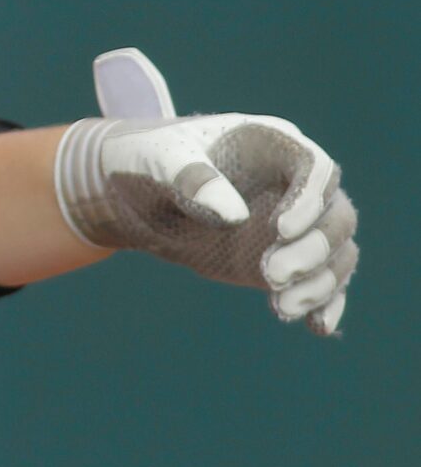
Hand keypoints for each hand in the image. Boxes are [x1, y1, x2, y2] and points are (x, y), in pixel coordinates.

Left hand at [53, 48, 356, 334]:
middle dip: (313, 249)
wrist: (130, 192)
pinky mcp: (287, 256)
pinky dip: (325, 302)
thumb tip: (235, 216)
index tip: (278, 230)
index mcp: (268, 141)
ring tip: (281, 308)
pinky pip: (324, 279)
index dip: (308, 199)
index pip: (314, 166)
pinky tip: (316, 325)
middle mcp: (292, 181)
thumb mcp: (156, 158)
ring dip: (320, 282)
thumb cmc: (143, 160)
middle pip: (334, 215)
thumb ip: (192, 178)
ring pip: (336, 251)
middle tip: (271, 275)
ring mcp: (294, 221)